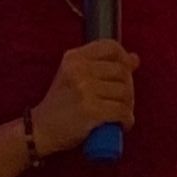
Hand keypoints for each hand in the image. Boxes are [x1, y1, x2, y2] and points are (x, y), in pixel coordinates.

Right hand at [31, 40, 137, 156]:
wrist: (40, 130)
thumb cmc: (60, 104)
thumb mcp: (74, 76)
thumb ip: (101, 65)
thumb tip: (135, 59)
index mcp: (73, 58)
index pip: (110, 47)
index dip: (124, 57)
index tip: (128, 70)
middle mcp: (78, 70)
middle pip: (121, 71)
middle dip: (128, 88)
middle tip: (122, 101)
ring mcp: (84, 90)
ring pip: (125, 93)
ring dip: (128, 106)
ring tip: (120, 114)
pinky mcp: (91, 110)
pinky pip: (122, 112)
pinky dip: (127, 120)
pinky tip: (122, 124)